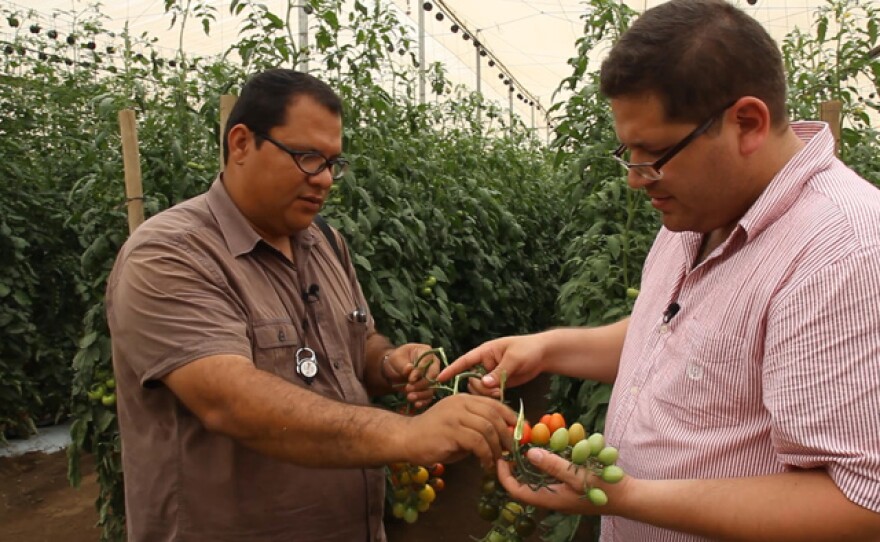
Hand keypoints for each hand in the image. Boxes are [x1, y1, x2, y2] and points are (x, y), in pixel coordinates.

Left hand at [384, 343, 440, 408]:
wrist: (393, 370)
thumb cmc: (396, 360)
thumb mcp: (396, 358)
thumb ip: (403, 364)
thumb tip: (410, 369)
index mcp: (426, 352)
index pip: (428, 362)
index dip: (420, 372)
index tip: (410, 379)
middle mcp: (433, 365)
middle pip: (433, 376)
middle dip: (421, 384)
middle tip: (408, 388)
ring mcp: (431, 378)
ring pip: (432, 388)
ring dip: (421, 394)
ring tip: (409, 397)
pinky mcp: (427, 389)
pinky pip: (429, 397)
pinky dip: (423, 401)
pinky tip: (416, 404)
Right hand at [402, 393, 516, 468]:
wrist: (406, 438)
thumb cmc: (434, 436)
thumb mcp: (459, 426)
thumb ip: (477, 427)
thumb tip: (503, 438)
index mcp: (464, 398)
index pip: (494, 403)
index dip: (510, 417)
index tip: (519, 433)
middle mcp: (461, 402)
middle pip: (494, 415)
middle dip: (507, 434)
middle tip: (512, 450)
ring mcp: (455, 415)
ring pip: (488, 428)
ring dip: (497, 448)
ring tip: (498, 460)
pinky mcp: (450, 430)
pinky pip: (477, 442)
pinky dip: (486, 455)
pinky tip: (485, 464)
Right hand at [436, 335, 545, 397]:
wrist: (543, 354)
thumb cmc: (527, 349)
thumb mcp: (514, 358)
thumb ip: (499, 371)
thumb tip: (484, 384)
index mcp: (484, 353)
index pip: (464, 361)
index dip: (451, 370)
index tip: (439, 377)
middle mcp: (484, 364)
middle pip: (471, 380)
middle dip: (478, 388)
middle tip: (493, 389)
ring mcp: (491, 375)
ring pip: (479, 390)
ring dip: (487, 394)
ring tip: (500, 391)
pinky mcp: (498, 384)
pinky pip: (489, 394)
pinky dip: (493, 397)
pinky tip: (502, 395)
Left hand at [497, 447, 631, 515]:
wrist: (629, 497)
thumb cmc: (604, 488)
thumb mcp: (577, 474)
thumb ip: (553, 464)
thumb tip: (529, 453)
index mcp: (549, 499)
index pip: (516, 491)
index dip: (504, 475)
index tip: (500, 457)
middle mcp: (552, 497)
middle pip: (525, 482)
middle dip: (517, 464)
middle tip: (513, 444)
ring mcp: (561, 492)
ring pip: (539, 476)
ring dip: (533, 459)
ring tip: (530, 440)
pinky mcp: (569, 485)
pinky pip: (553, 472)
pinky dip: (550, 458)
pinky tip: (554, 443)